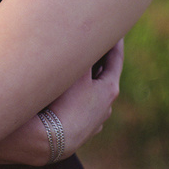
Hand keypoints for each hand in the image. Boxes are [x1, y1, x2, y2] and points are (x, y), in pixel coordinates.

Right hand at [46, 39, 123, 159]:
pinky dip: (80, 97)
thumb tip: (86, 39)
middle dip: (99, 61)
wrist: (51, 139)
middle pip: (105, 76)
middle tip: (94, 45)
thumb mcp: (76, 73)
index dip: (115, 42)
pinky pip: (84, 108)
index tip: (116, 29)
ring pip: (94, 94)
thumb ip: (83, 56)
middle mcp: (107, 105)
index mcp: (109, 89)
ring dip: (89, 82)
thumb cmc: (65, 102)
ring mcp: (96, 120)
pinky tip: (70, 95)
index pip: (116, 58)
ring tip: (79, 70)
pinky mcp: (83, 130)